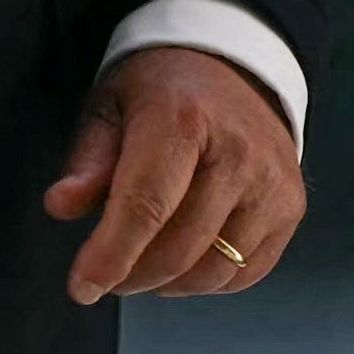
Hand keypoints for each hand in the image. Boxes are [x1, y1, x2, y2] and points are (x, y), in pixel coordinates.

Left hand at [43, 44, 303, 303]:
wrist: (234, 65)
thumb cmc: (162, 92)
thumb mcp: (110, 107)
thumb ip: (88, 161)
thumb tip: (61, 206)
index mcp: (184, 118)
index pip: (146, 205)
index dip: (111, 256)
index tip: (82, 288)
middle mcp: (238, 152)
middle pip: (179, 249)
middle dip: (132, 276)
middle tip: (107, 272)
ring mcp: (272, 182)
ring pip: (212, 271)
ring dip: (167, 283)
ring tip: (142, 263)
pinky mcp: (291, 206)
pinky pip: (244, 273)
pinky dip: (205, 280)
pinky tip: (184, 258)